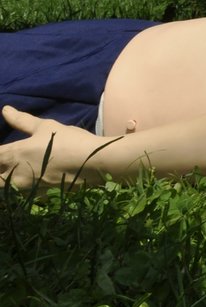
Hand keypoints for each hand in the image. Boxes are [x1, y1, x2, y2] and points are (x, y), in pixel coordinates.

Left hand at [0, 106, 115, 189]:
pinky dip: (21, 190)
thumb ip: (22, 121)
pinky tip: (30, 183)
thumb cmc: (69, 141)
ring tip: (16, 174)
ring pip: (5, 189)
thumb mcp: (46, 127)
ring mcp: (27, 188)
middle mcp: (15, 173)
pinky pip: (22, 196)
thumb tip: (5, 109)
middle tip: (5, 164)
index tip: (2, 152)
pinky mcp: (39, 197)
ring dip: (6, 181)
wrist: (95, 163)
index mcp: (14, 153)